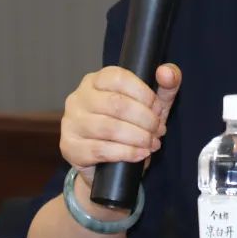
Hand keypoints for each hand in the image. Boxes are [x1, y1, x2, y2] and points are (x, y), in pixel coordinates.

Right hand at [60, 63, 181, 185]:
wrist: (106, 165)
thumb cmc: (128, 127)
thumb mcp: (150, 105)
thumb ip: (165, 86)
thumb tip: (166, 72)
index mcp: (95, 80)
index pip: (119, 78)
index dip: (144, 94)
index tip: (158, 109)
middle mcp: (78, 98)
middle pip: (116, 104)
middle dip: (145, 119)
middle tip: (158, 130)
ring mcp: (71, 122)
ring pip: (108, 127)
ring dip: (138, 137)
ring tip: (152, 144)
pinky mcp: (70, 147)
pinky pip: (100, 149)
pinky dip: (126, 153)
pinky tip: (140, 154)